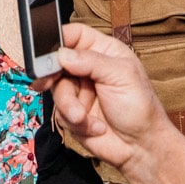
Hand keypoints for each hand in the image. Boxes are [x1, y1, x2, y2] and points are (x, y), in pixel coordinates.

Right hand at [50, 25, 170, 175]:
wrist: (141, 148)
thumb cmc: (140, 107)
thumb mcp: (121, 76)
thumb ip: (91, 62)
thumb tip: (62, 54)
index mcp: (103, 51)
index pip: (75, 35)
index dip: (59, 38)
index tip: (46, 51)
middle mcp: (88, 69)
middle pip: (58, 62)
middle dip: (52, 76)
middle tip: (44, 82)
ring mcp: (80, 92)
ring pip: (57, 91)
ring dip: (69, 106)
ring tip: (83, 117)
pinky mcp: (74, 114)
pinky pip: (61, 114)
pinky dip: (76, 123)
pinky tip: (95, 127)